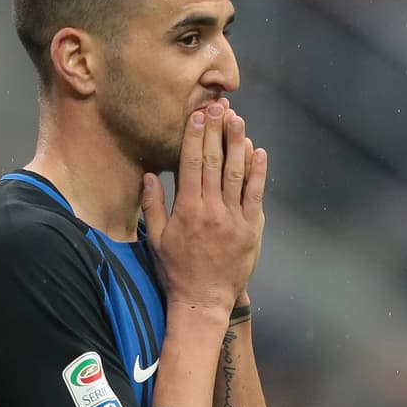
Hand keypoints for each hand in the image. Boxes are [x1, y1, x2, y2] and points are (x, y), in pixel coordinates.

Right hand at [140, 99, 267, 314]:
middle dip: (217, 132)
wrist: (203, 299)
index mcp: (187, 209)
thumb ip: (153, 205)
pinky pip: (255, 196)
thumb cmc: (176, 270)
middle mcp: (211, 210)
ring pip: (237, 174)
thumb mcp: (155, 238)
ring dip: (238, 144)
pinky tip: (258, 152)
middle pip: (215, 162)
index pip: (191, 164)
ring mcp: (234, 219)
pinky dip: (258, 173)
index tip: (198, 115)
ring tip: (238, 120)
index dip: (196, 136)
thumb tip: (148, 175)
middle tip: (220, 107)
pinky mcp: (251, 229)